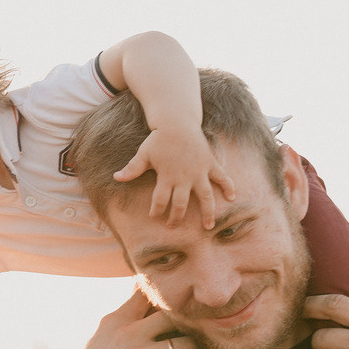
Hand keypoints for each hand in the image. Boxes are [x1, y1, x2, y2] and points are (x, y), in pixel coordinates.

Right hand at [44, 291, 208, 348]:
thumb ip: (118, 327)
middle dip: (194, 326)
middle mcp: (128, 332)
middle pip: (175, 314)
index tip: (181, 309)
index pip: (145, 292)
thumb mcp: (98, 342)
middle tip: (202, 339)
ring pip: (188, 345)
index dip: (167, 295)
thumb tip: (136, 315)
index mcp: (115, 320)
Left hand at [114, 123, 234, 223]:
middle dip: (176, 217)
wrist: (178, 122)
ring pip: (205, 197)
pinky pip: (222, 177)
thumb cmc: (159, 139)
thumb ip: (132, 168)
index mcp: (167, 176)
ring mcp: (199, 171)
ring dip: (207, 212)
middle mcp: (184, 177)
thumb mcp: (144, 153)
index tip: (155, 217)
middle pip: (180, 204)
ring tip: (208, 227)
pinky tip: (233, 198)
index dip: (156, 211)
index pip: (160, 200)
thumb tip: (116, 177)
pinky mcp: (210, 164)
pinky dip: (228, 187)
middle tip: (172, 226)